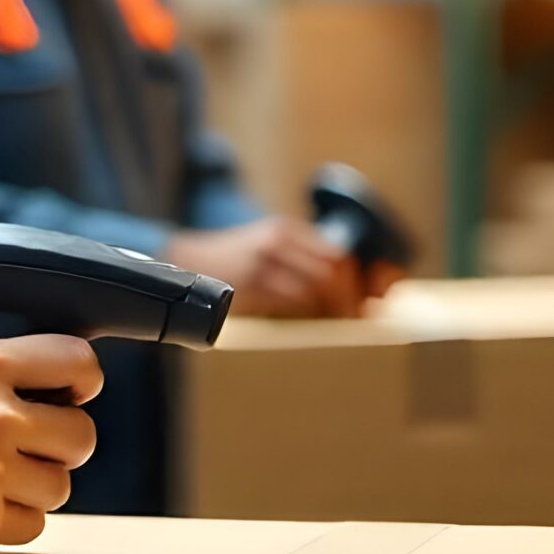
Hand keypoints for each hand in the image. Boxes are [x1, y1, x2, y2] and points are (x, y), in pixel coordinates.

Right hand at [0, 334, 101, 553]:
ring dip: (32, 490)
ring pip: (59, 486)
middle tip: (31, 453)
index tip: (73, 396)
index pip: (76, 360)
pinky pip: (31, 526)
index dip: (83, 382)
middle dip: (61, 446)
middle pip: (82, 435)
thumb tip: (3, 361)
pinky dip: (7, 525)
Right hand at [164, 217, 363, 318]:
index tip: (366, 300)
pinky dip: (304, 316)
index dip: (356, 280)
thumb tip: (347, 286)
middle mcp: (276, 242)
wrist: (187, 261)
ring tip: (335, 324)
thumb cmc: (235, 259)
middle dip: (347, 299)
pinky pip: (290, 305)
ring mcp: (261, 264)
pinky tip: (307, 323)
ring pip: (314, 290)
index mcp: (285, 230)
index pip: (336, 255)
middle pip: (330, 272)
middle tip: (355, 318)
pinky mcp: (249, 287)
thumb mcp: (268, 243)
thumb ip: (301, 256)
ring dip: (329, 310)